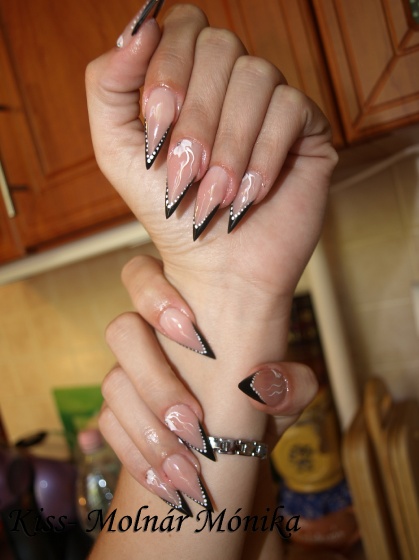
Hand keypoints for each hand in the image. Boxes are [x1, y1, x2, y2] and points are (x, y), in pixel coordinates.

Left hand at [86, 3, 337, 308]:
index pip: (183, 26)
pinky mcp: (306, 126)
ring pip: (257, 76)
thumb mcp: (116, 149)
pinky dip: (263, 157)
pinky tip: (248, 194)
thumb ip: (108, 85)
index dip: (168, 68)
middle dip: (197, 117)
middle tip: (186, 171)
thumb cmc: (167, 209)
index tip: (157, 123)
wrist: (213, 263)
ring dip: (229, 145)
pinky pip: (290, 108)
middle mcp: (231, 81)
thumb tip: (139, 29)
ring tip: (215, 194)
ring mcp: (271, 101)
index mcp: (189, 77)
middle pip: (220, 47)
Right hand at [101, 254, 317, 514]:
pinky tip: (168, 483)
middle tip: (193, 421)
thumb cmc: (254, 406)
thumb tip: (267, 386)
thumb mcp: (281, 397)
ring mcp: (128, 376)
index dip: (152, 293)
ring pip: (113, 384)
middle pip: (122, 330)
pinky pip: (109, 426)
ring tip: (187, 467)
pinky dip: (137, 455)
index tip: (191, 331)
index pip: (142, 274)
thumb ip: (290, 386)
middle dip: (155, 378)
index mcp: (186, 317)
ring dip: (148, 427)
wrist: (230, 449)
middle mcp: (150, 339)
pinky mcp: (116, 415)